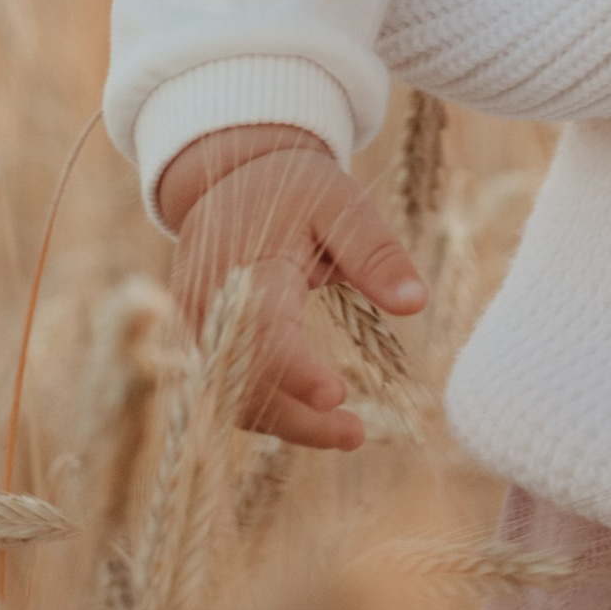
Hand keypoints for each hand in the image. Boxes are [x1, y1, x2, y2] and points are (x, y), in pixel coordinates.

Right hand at [154, 122, 426, 450]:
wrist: (228, 174)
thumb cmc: (292, 188)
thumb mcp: (340, 204)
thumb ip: (374, 253)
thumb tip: (416, 303)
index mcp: (250, 266)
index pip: (267, 332)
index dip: (297, 371)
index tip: (337, 396)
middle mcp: (211, 304)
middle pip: (244, 380)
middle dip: (297, 418)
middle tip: (356, 435)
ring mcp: (195, 324)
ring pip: (229, 392)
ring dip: (283, 421)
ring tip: (347, 434)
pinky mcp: (194, 337)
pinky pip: (222, 384)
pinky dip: (263, 407)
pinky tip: (309, 418)